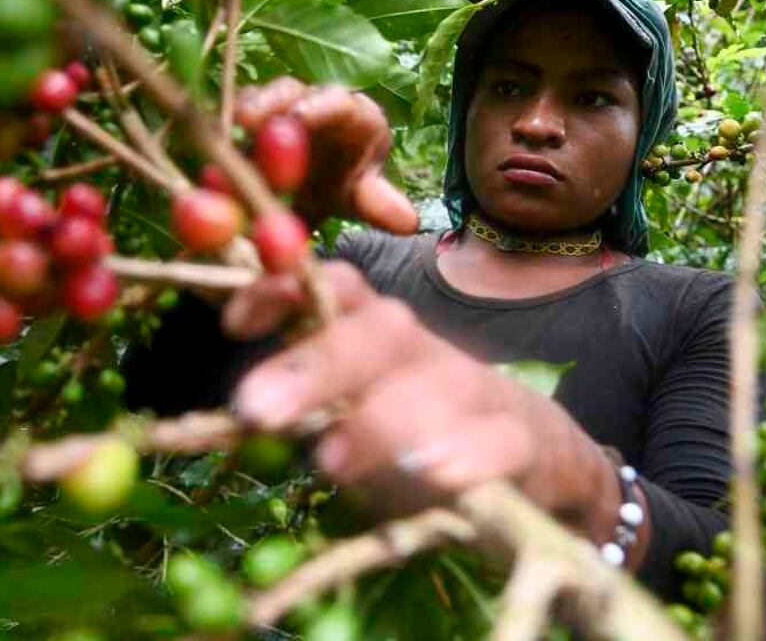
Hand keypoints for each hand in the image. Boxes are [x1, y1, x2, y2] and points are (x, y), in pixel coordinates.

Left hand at [224, 262, 618, 522]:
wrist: (536, 463)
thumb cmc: (418, 436)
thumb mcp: (353, 415)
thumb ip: (300, 408)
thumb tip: (229, 414)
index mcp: (376, 337)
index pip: (334, 288)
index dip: (284, 291)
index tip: (233, 324)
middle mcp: (423, 351)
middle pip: (379, 331)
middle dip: (316, 366)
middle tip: (258, 411)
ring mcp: (477, 392)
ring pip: (438, 383)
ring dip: (382, 418)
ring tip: (331, 459)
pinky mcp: (523, 441)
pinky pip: (501, 441)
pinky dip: (467, 457)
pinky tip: (433, 476)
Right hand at [236, 78, 418, 234]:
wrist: (319, 188)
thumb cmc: (346, 182)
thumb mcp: (362, 196)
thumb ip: (377, 204)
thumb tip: (408, 222)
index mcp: (351, 113)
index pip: (338, 101)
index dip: (318, 107)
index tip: (300, 120)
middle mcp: (312, 102)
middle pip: (290, 93)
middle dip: (268, 104)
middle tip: (247, 121)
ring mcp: (275, 109)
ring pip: (256, 102)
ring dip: (241, 118)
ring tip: (227, 134)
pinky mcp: (247, 125)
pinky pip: (232, 124)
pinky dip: (222, 139)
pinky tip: (210, 159)